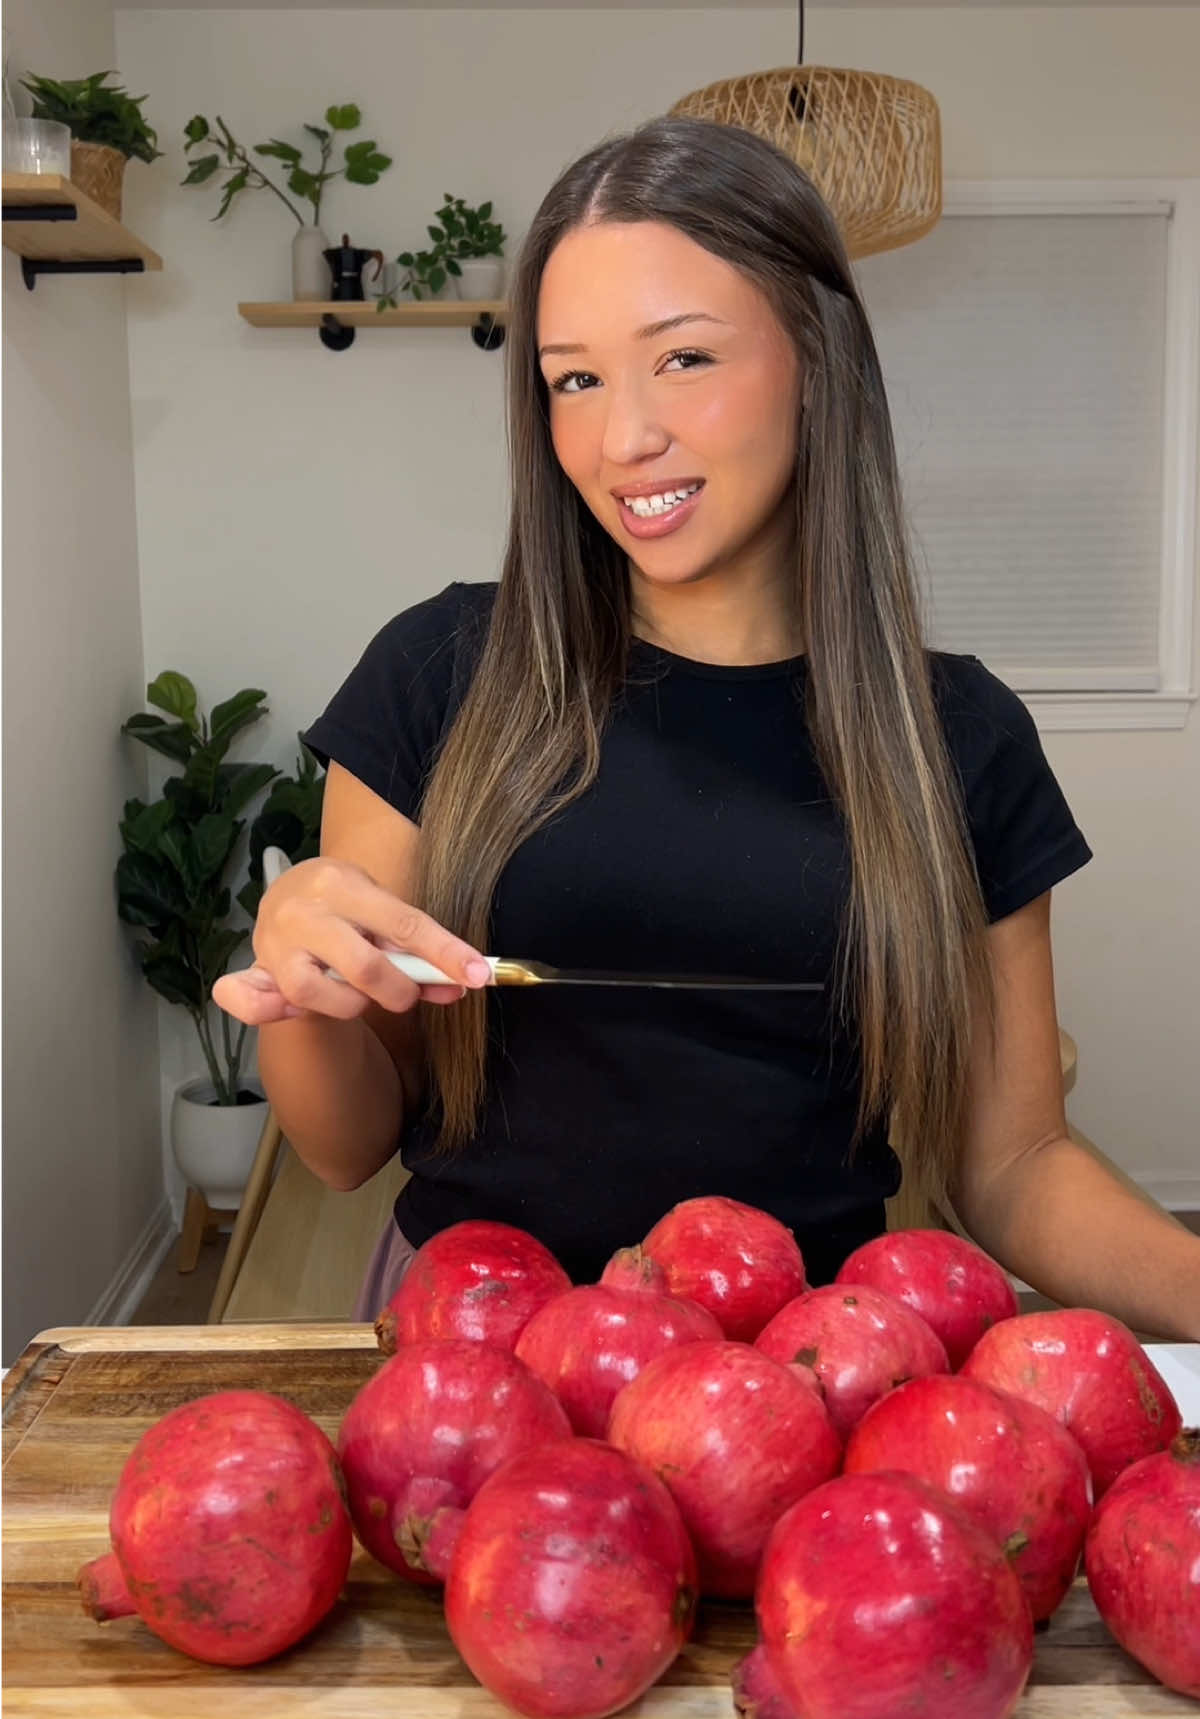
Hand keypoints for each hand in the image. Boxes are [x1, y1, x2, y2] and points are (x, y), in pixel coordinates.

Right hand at [212, 856, 491, 1025]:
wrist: (286, 893)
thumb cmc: (346, 905)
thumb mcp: (379, 909)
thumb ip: (415, 948)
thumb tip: (462, 984)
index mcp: (342, 883)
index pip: (403, 923)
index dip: (445, 953)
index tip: (478, 976)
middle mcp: (304, 910)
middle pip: (364, 966)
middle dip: (399, 990)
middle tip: (407, 995)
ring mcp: (275, 942)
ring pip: (319, 993)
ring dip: (352, 1004)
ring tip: (357, 993)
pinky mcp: (256, 970)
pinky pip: (252, 1002)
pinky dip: (269, 1011)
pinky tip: (291, 1010)